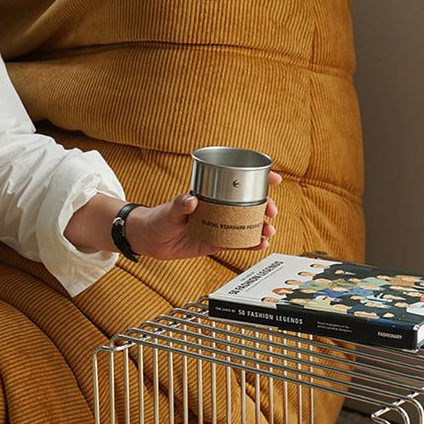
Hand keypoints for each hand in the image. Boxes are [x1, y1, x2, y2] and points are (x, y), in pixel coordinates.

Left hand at [126, 171, 281, 260]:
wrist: (149, 240)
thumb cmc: (158, 219)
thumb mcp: (169, 210)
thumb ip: (179, 204)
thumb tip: (191, 200)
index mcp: (210, 195)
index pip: (237, 182)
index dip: (259, 178)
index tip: (273, 178)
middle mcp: (218, 208)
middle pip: (249, 204)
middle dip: (265, 205)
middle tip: (271, 211)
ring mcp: (218, 225)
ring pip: (246, 224)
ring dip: (261, 226)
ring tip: (268, 231)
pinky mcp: (216, 242)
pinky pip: (237, 243)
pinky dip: (250, 244)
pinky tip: (260, 244)